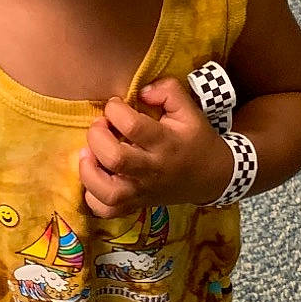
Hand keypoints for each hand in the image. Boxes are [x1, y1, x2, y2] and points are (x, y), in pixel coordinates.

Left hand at [79, 76, 233, 218]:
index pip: (132, 126)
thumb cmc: (195, 139)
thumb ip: (167, 91)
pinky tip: (95, 178)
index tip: (116, 105)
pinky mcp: (136, 205)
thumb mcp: (189, 109)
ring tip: (88, 154)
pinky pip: (107, 210)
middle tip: (100, 127)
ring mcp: (142, 191)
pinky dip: (92, 198)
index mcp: (166, 143)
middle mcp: (152, 170)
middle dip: (97, 137)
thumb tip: (140, 91)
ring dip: (89, 171)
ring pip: (108, 192)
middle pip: (116, 159)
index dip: (115, 110)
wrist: (212, 177)